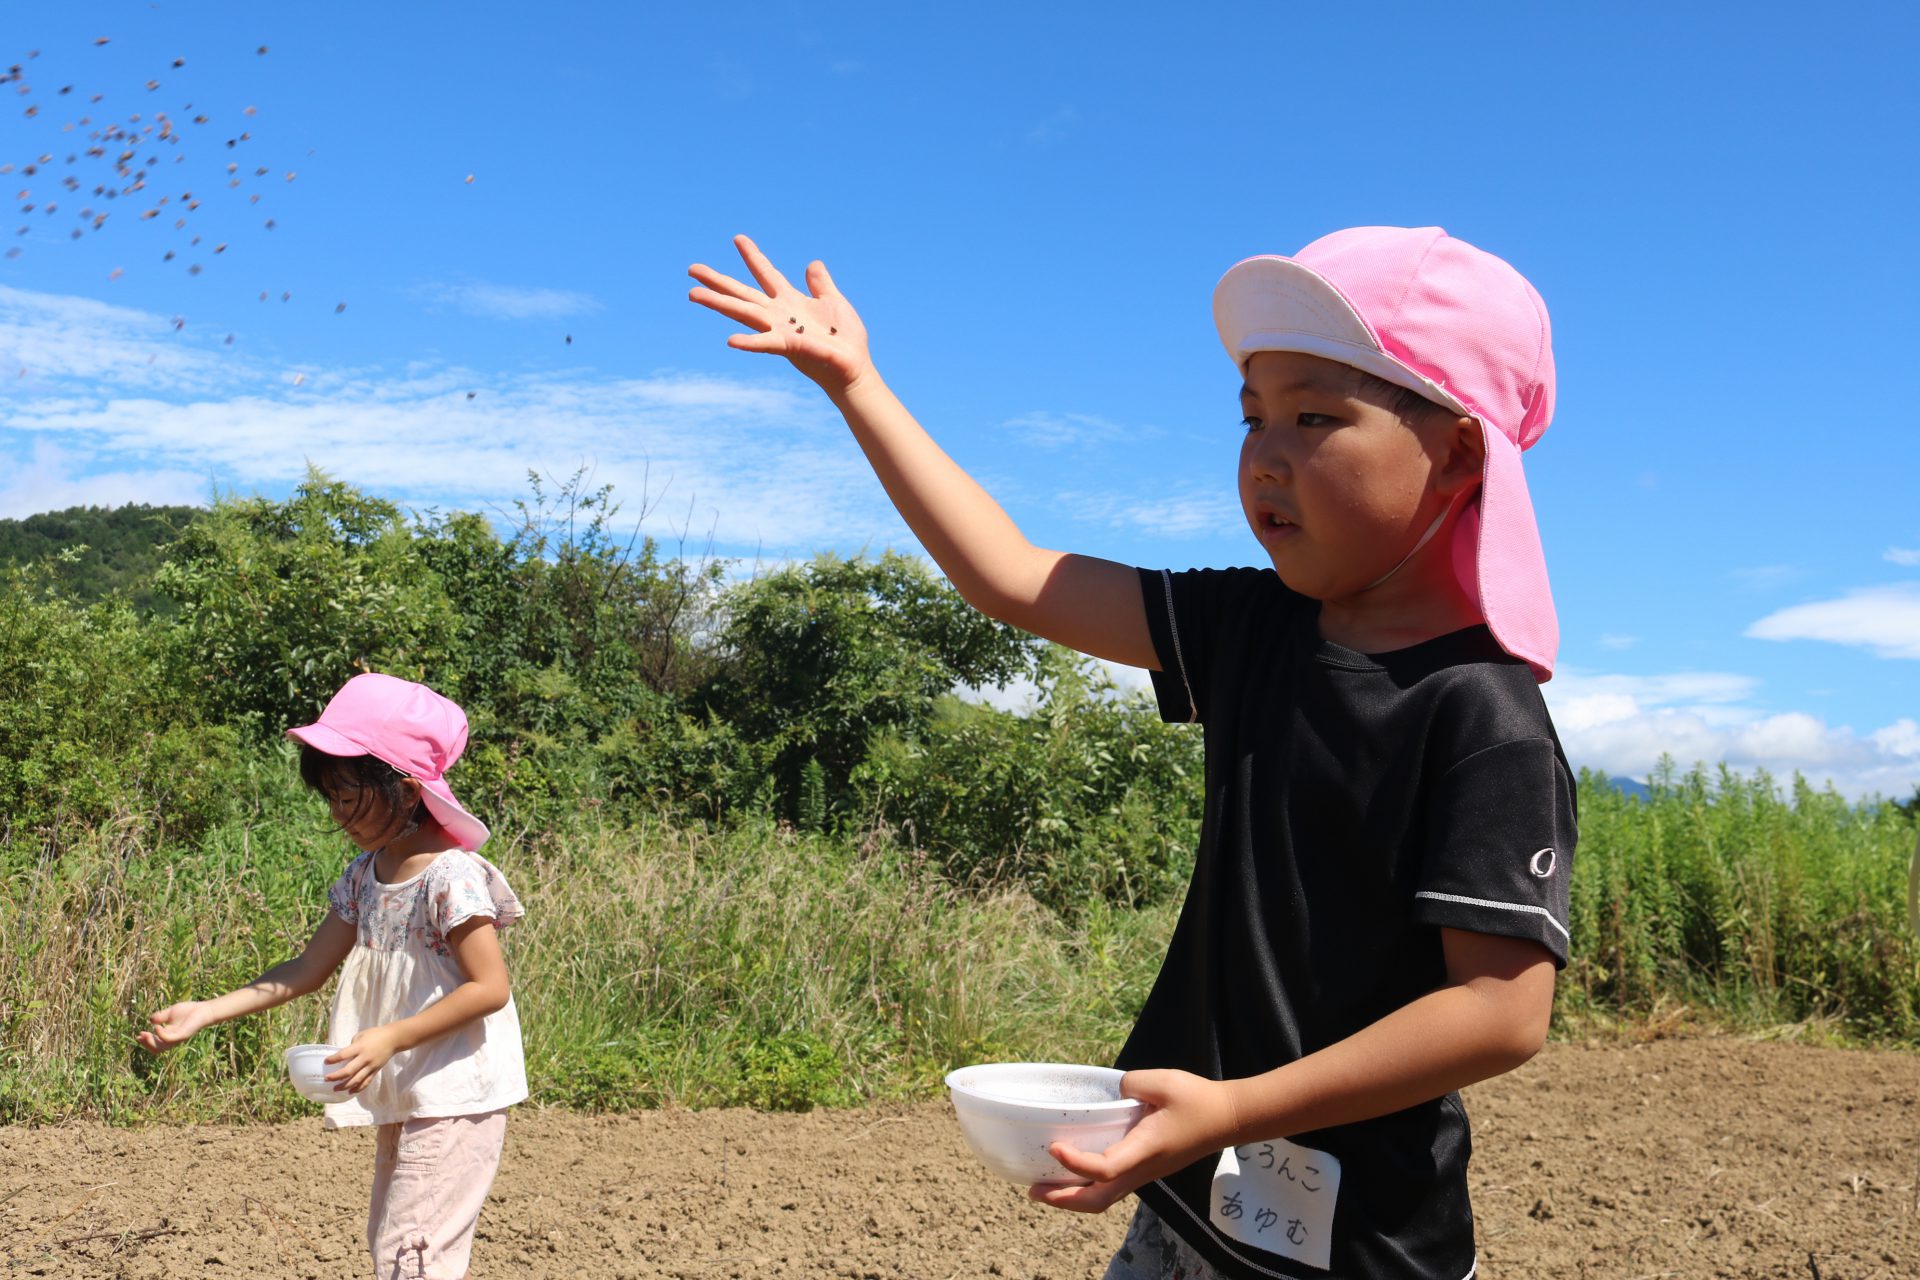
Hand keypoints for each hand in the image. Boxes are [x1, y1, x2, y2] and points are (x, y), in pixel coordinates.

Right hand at [136, 1001, 211, 1052]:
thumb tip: (150, 1020)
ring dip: (150, 1042)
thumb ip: (160, 1017)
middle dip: (146, 1043)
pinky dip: (160, 1035)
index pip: (156, 1044)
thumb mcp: (170, 1013)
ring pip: (161, 1047)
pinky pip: (169, 1039)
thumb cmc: (189, 1011)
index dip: (146, 1042)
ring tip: (145, 1034)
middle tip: (140, 1035)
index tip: (139, 1035)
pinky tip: (157, 1027)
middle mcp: (173, 1039)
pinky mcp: (183, 1035)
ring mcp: (178, 1038)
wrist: (204, 1009)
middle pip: (157, 1049)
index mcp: (169, 1035)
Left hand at [326, 1025, 402, 1093]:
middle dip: (336, 1076)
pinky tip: (350, 1092)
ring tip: (335, 1089)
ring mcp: (371, 1066)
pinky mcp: (376, 1071)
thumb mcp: (361, 1035)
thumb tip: (344, 1056)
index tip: (326, 1062)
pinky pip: (366, 1082)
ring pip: (356, 1080)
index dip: (333, 1059)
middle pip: (348, 1071)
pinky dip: (358, 1088)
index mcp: (360, 1047)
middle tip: (327, 1079)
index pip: (343, 1055)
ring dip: (344, 1086)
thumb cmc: (375, 1034)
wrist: (393, 1039)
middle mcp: (365, 1058)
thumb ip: (352, 1046)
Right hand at [688, 235, 873, 396]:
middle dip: (718, 281)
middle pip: (742, 293)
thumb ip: (820, 284)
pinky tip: (730, 340)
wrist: (853, 367)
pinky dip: (749, 343)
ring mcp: (780, 330)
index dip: (753, 256)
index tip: (738, 237)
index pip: (766, 274)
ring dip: (718, 303)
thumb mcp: (834, 301)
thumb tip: (813, 263)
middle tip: (692, 268)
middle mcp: (778, 314)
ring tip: (693, 294)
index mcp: (790, 301)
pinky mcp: (790, 346)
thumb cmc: (845, 339)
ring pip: (743, 313)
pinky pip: (766, 343)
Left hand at [1029, 1069, 1242, 1213]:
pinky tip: (1071, 1172)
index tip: (1054, 1146)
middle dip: (1063, 1198)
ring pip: (1104, 1199)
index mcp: (1146, 1148)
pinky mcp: (1146, 1170)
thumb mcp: (1163, 1081)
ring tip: (1043, 1187)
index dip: (1076, 1163)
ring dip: (1072, 1197)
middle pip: (1098, 1200)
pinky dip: (1086, 1187)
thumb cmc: (1197, 1099)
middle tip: (1033, 1189)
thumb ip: (1130, 1084)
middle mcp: (1143, 1168)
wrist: (1227, 1119)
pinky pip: (1111, 1188)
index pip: (1105, 1168)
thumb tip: (1110, 1092)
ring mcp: (1145, 1173)